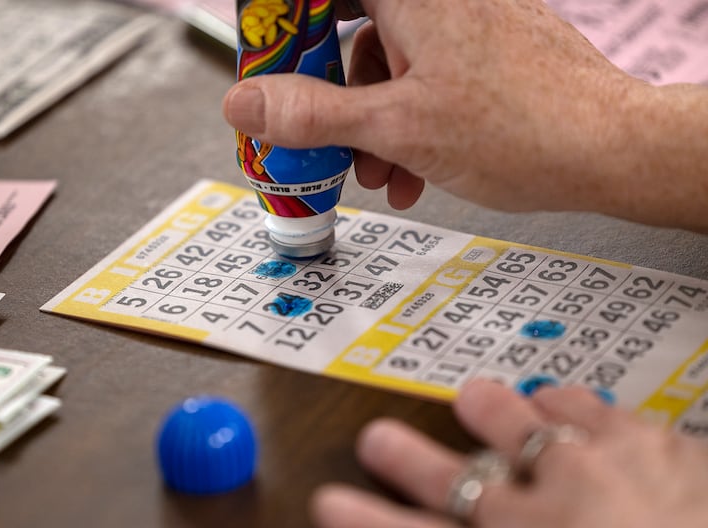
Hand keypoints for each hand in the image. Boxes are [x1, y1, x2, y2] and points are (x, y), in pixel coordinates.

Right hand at [223, 1, 707, 230]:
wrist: (609, 152)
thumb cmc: (524, 128)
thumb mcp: (396, 128)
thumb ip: (313, 115)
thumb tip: (247, 104)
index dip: (287, 25)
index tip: (268, 62)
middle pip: (350, 30)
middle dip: (331, 96)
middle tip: (314, 134)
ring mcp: (464, 26)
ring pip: (388, 67)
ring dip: (370, 125)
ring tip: (377, 174)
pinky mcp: (484, 57)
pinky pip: (424, 83)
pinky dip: (407, 126)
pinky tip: (411, 172)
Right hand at [310, 379, 707, 527]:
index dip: (366, 523)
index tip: (330, 506)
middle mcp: (548, 518)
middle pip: (455, 481)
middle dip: (409, 461)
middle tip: (376, 439)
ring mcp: (604, 476)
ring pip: (523, 429)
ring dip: (494, 411)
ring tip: (477, 396)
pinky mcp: (663, 452)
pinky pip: (600, 415)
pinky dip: (572, 405)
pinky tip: (560, 396)